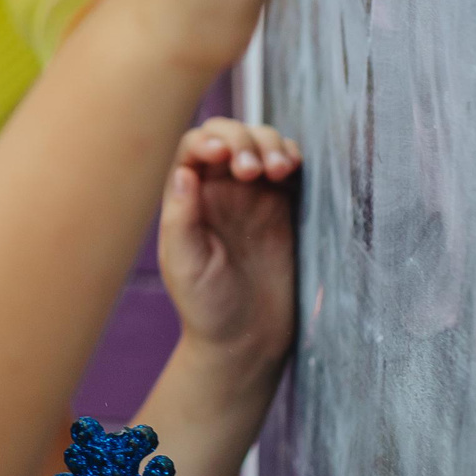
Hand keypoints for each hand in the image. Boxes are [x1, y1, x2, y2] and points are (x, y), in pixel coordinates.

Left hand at [160, 118, 300, 368]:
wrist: (247, 339)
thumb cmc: (206, 305)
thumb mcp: (185, 264)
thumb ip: (182, 219)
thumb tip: (184, 172)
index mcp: (189, 198)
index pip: (195, 148)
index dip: (210, 139)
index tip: (222, 154)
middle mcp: (219, 190)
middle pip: (230, 136)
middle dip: (244, 139)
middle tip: (253, 170)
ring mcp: (254, 196)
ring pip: (262, 145)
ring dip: (271, 144)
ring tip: (278, 170)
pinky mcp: (284, 208)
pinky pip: (290, 168)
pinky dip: (293, 157)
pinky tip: (292, 169)